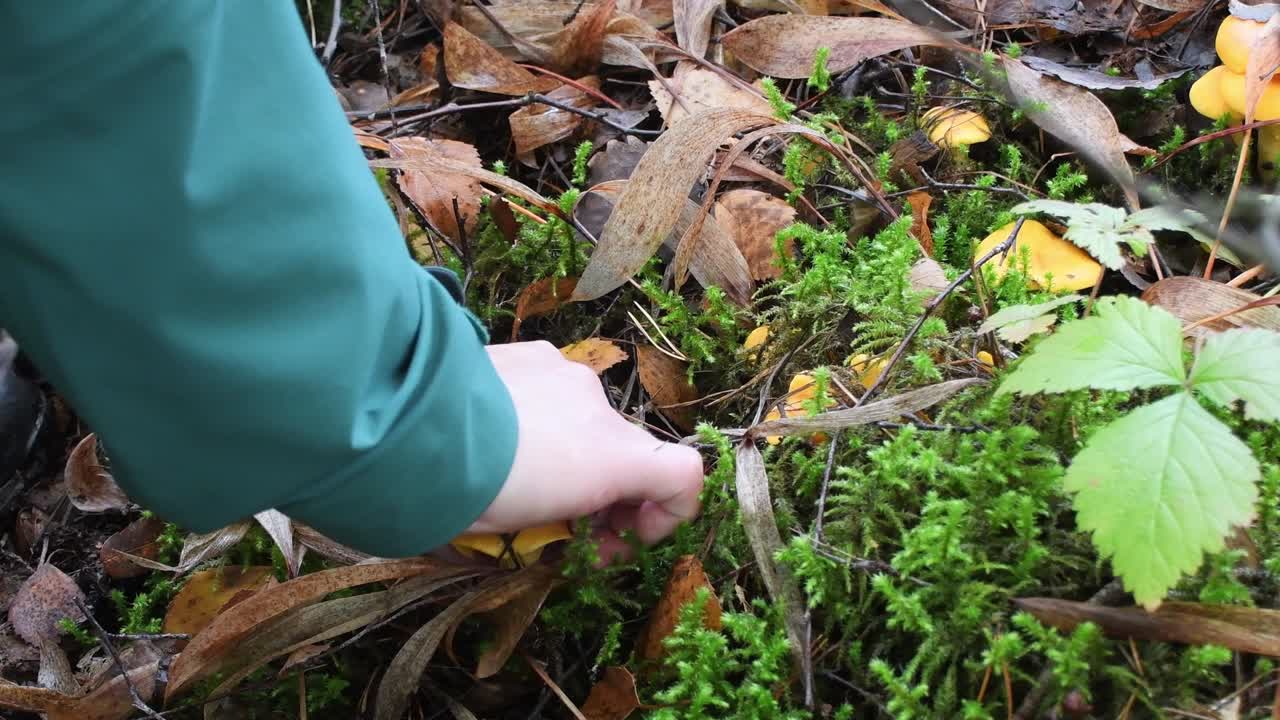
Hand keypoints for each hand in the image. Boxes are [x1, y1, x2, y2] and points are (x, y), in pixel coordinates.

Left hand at [467, 341, 703, 562]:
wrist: (410, 430)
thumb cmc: (470, 493)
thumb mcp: (526, 534)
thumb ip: (571, 523)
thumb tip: (567, 525)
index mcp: (612, 456)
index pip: (683, 475)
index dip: (668, 515)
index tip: (619, 540)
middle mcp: (600, 406)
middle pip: (628, 452)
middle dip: (607, 490)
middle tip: (561, 523)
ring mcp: (564, 371)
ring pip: (586, 419)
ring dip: (568, 451)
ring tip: (513, 472)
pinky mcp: (528, 351)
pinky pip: (551, 388)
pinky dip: (537, 415)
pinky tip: (492, 431)